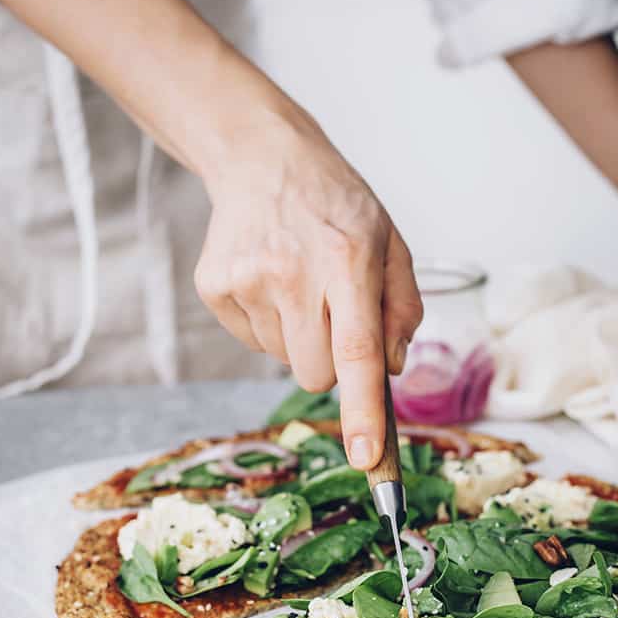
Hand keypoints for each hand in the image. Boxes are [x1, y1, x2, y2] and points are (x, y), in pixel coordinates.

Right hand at [194, 101, 422, 470]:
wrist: (261, 159)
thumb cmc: (335, 206)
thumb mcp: (389, 242)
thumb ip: (403, 308)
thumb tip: (391, 369)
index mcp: (347, 260)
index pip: (357, 352)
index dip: (362, 411)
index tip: (365, 457)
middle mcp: (292, 273)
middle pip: (316, 376)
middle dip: (333, 363)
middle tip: (332, 312)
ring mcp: (246, 282)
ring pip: (286, 363)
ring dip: (300, 338)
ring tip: (299, 284)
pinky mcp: (215, 289)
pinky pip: (254, 344)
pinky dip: (269, 325)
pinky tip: (271, 282)